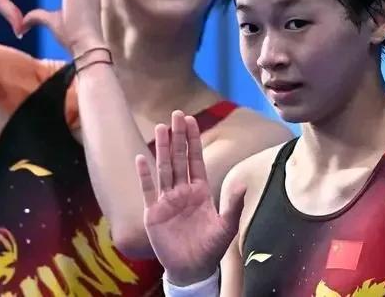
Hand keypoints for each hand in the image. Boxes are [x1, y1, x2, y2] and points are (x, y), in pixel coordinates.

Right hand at [135, 111, 245, 286]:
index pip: (195, 159)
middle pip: (179, 158)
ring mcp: (166, 200)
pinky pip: (147, 190)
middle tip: (176, 114)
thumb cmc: (211, 248)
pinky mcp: (153, 213)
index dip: (193, 140)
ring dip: (162, 148)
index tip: (190, 120)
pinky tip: (140, 158)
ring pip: (163, 169)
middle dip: (178, 136)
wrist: (192, 269)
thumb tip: (244, 182)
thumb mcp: (226, 226)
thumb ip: (233, 204)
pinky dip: (144, 175)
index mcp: (200, 190)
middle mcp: (182, 191)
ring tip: (160, 128)